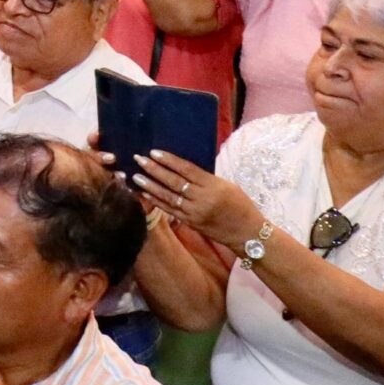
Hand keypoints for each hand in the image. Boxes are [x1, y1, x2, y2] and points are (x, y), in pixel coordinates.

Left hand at [127, 151, 265, 245]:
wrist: (247, 232)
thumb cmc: (240, 205)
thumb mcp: (226, 185)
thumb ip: (205, 178)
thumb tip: (181, 168)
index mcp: (213, 185)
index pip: (186, 169)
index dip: (169, 160)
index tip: (154, 152)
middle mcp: (202, 199)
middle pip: (174, 182)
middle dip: (154, 170)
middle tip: (139, 159)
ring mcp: (195, 212)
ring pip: (168, 197)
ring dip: (150, 185)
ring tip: (136, 176)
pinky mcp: (191, 223)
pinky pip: (170, 210)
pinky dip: (156, 201)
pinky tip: (145, 193)